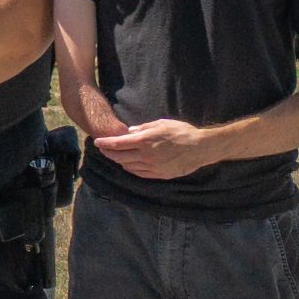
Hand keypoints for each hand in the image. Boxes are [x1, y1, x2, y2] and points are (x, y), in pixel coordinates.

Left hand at [95, 117, 219, 181]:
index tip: (97, 142)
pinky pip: (140, 173)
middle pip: (119, 157)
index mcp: (144, 141)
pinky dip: (131, 169)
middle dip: (109, 153)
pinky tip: (130, 165)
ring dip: (120, 161)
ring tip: (116, 156)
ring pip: (128, 166)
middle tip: (104, 149)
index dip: (105, 143)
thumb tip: (130, 131)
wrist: (201, 148)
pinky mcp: (159, 174)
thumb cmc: (182, 132)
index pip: (117, 143)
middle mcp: (145, 155)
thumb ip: (144, 127)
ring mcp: (152, 167)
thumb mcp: (162, 124)